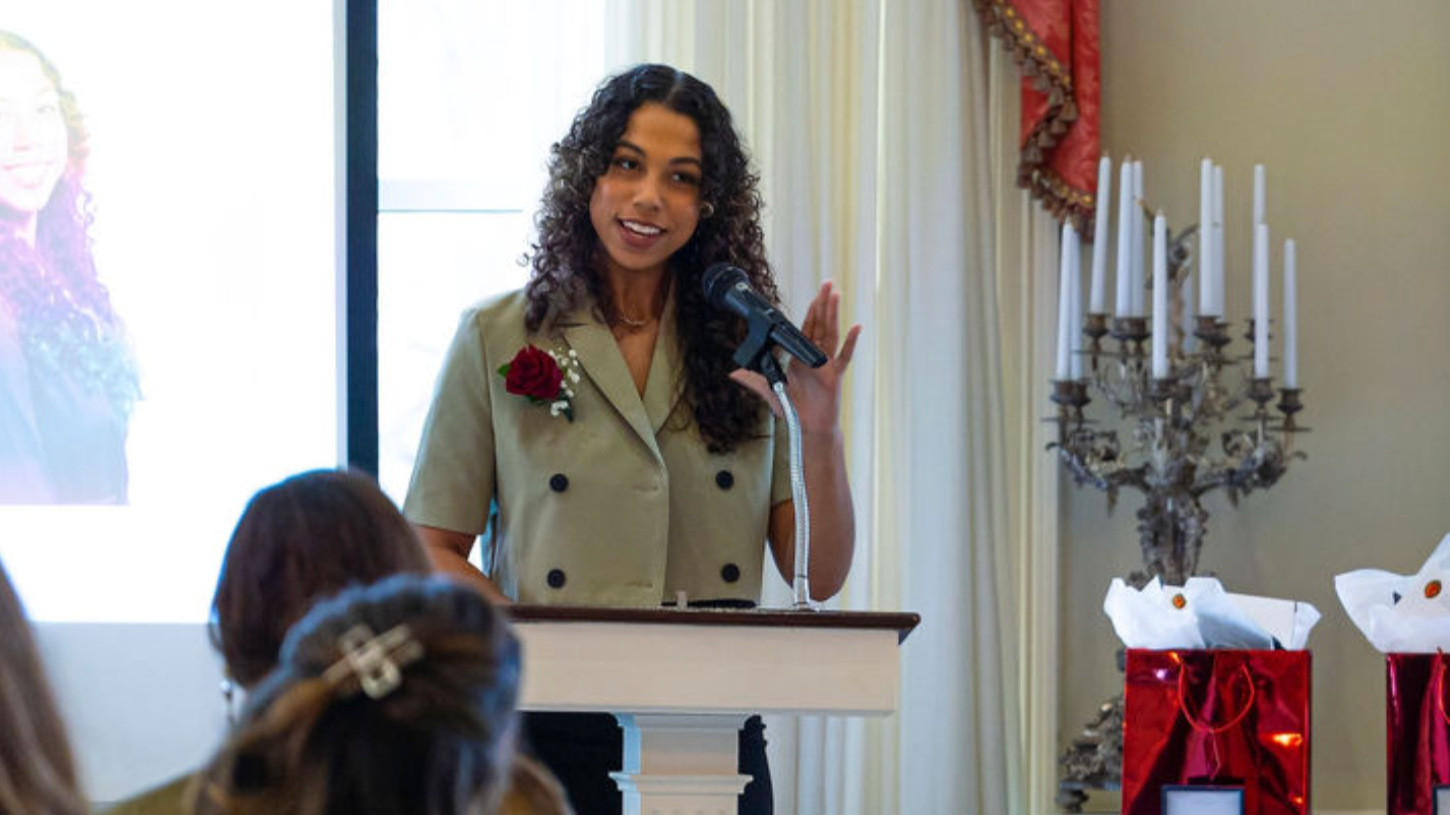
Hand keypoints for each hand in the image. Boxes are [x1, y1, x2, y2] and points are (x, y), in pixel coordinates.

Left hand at [730, 280, 861, 432]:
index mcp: (800, 359)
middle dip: (823, 304)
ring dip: (833, 314)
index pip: (805, 330)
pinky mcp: (835, 375)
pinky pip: (844, 356)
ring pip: (831, 334)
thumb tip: (734, 373)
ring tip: (836, 294)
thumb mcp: (771, 392)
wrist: (810, 428)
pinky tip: (856, 327)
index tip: (813, 297)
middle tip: (827, 284)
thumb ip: (754, 380)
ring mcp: (827, 365)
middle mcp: (815, 358)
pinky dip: (851, 342)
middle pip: (820, 325)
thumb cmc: (795, 410)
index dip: (809, 313)